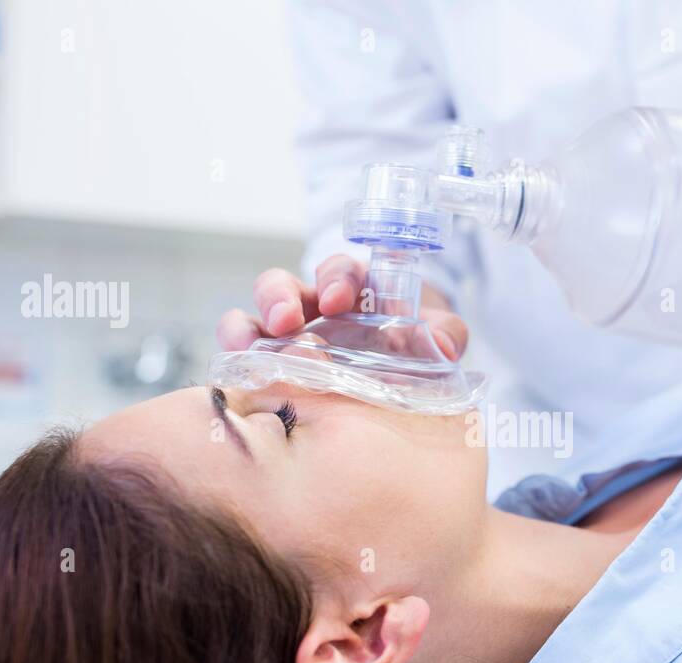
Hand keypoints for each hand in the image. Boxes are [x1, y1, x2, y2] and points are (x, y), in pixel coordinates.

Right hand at [217, 255, 467, 359]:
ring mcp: (287, 334)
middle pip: (283, 285)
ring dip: (247, 327)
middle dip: (281, 298)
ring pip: (254, 316)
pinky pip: (243, 350)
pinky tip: (236, 372)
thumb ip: (446, 332)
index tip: (339, 300)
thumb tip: (447, 348)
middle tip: (287, 320)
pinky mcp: (271, 361)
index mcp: (354, 288)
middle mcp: (313, 305)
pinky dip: (235, 355)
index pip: (338, 271)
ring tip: (247, 348)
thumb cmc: (414, 341)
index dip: (336, 280)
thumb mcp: (435, 331)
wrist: (403, 373)